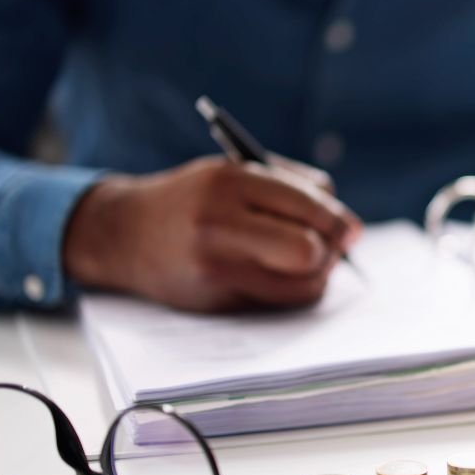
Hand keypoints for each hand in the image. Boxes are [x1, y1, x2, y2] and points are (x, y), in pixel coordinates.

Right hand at [63, 154, 362, 311]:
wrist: (124, 234)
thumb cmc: (194, 199)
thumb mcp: (233, 172)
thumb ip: (292, 184)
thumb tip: (344, 221)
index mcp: (228, 182)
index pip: (306, 205)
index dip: (338, 221)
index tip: (351, 231)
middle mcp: (218, 224)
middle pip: (307, 250)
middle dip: (329, 250)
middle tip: (332, 249)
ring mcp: (215, 266)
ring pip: (300, 285)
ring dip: (317, 276)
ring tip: (309, 263)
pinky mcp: (215, 301)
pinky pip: (280, 303)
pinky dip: (294, 291)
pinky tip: (285, 277)